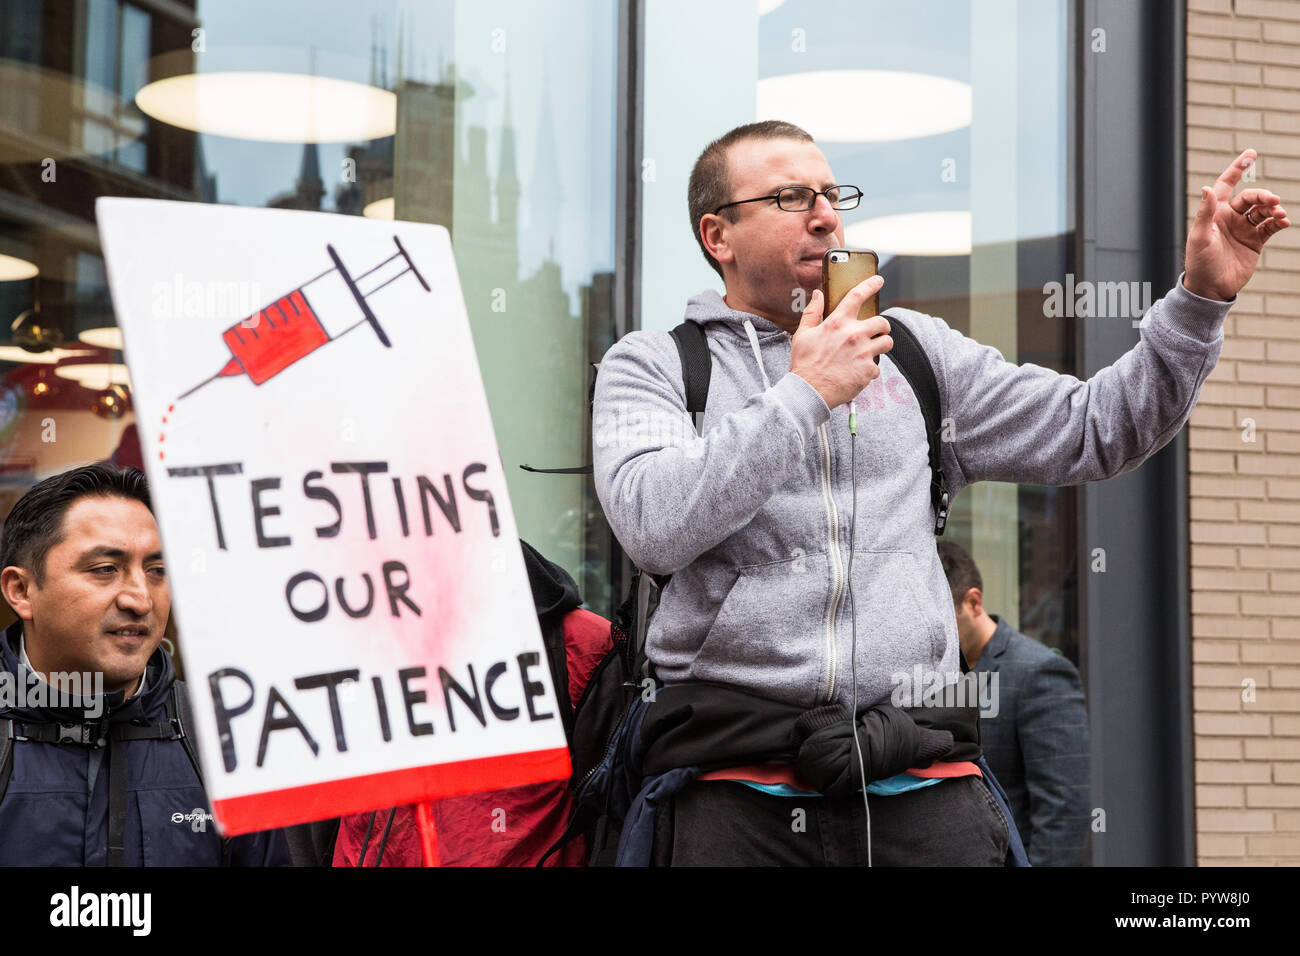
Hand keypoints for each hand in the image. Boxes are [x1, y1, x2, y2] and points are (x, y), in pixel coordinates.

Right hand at [790, 276, 890, 408]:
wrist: (809, 392)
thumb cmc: (804, 364)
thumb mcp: (802, 334)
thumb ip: (812, 312)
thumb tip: (818, 294)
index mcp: (837, 323)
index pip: (857, 296)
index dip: (870, 285)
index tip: (878, 280)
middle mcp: (853, 335)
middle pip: (882, 322)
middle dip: (881, 326)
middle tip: (875, 332)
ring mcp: (863, 353)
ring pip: (887, 342)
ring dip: (881, 345)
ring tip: (869, 351)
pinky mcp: (868, 370)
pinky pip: (877, 366)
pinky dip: (869, 369)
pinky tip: (856, 372)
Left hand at [1184, 149, 1289, 300]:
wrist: (1210, 288)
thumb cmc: (1199, 263)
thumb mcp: (1199, 237)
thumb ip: (1205, 213)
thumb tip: (1206, 187)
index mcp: (1215, 213)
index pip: (1226, 185)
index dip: (1237, 168)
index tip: (1251, 154)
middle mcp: (1230, 218)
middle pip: (1251, 197)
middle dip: (1263, 196)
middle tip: (1273, 201)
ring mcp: (1244, 229)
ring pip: (1263, 211)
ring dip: (1272, 209)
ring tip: (1278, 213)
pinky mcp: (1255, 242)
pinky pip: (1270, 227)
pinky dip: (1278, 222)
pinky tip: (1283, 221)